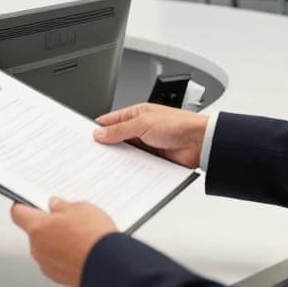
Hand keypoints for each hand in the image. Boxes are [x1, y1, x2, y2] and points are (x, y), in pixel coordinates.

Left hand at [11, 198, 116, 286]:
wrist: (110, 267)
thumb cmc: (95, 238)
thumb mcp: (81, 208)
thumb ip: (63, 206)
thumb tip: (56, 206)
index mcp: (38, 227)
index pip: (18, 213)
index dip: (24, 205)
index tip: (30, 203)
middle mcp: (37, 248)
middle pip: (34, 232)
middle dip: (48, 225)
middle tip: (67, 220)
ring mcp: (47, 265)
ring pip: (46, 248)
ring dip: (57, 242)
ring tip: (79, 237)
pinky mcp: (58, 277)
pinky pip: (56, 262)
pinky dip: (65, 257)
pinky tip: (81, 251)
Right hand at [94, 103, 208, 168]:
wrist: (201, 142)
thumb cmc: (179, 124)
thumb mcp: (143, 123)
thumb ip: (119, 130)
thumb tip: (100, 133)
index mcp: (137, 114)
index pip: (111, 120)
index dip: (98, 128)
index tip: (86, 138)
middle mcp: (141, 128)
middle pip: (117, 138)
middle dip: (107, 146)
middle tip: (94, 154)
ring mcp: (147, 145)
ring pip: (126, 153)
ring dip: (120, 159)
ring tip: (108, 165)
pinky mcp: (153, 159)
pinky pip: (137, 165)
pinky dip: (131, 168)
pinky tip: (125, 172)